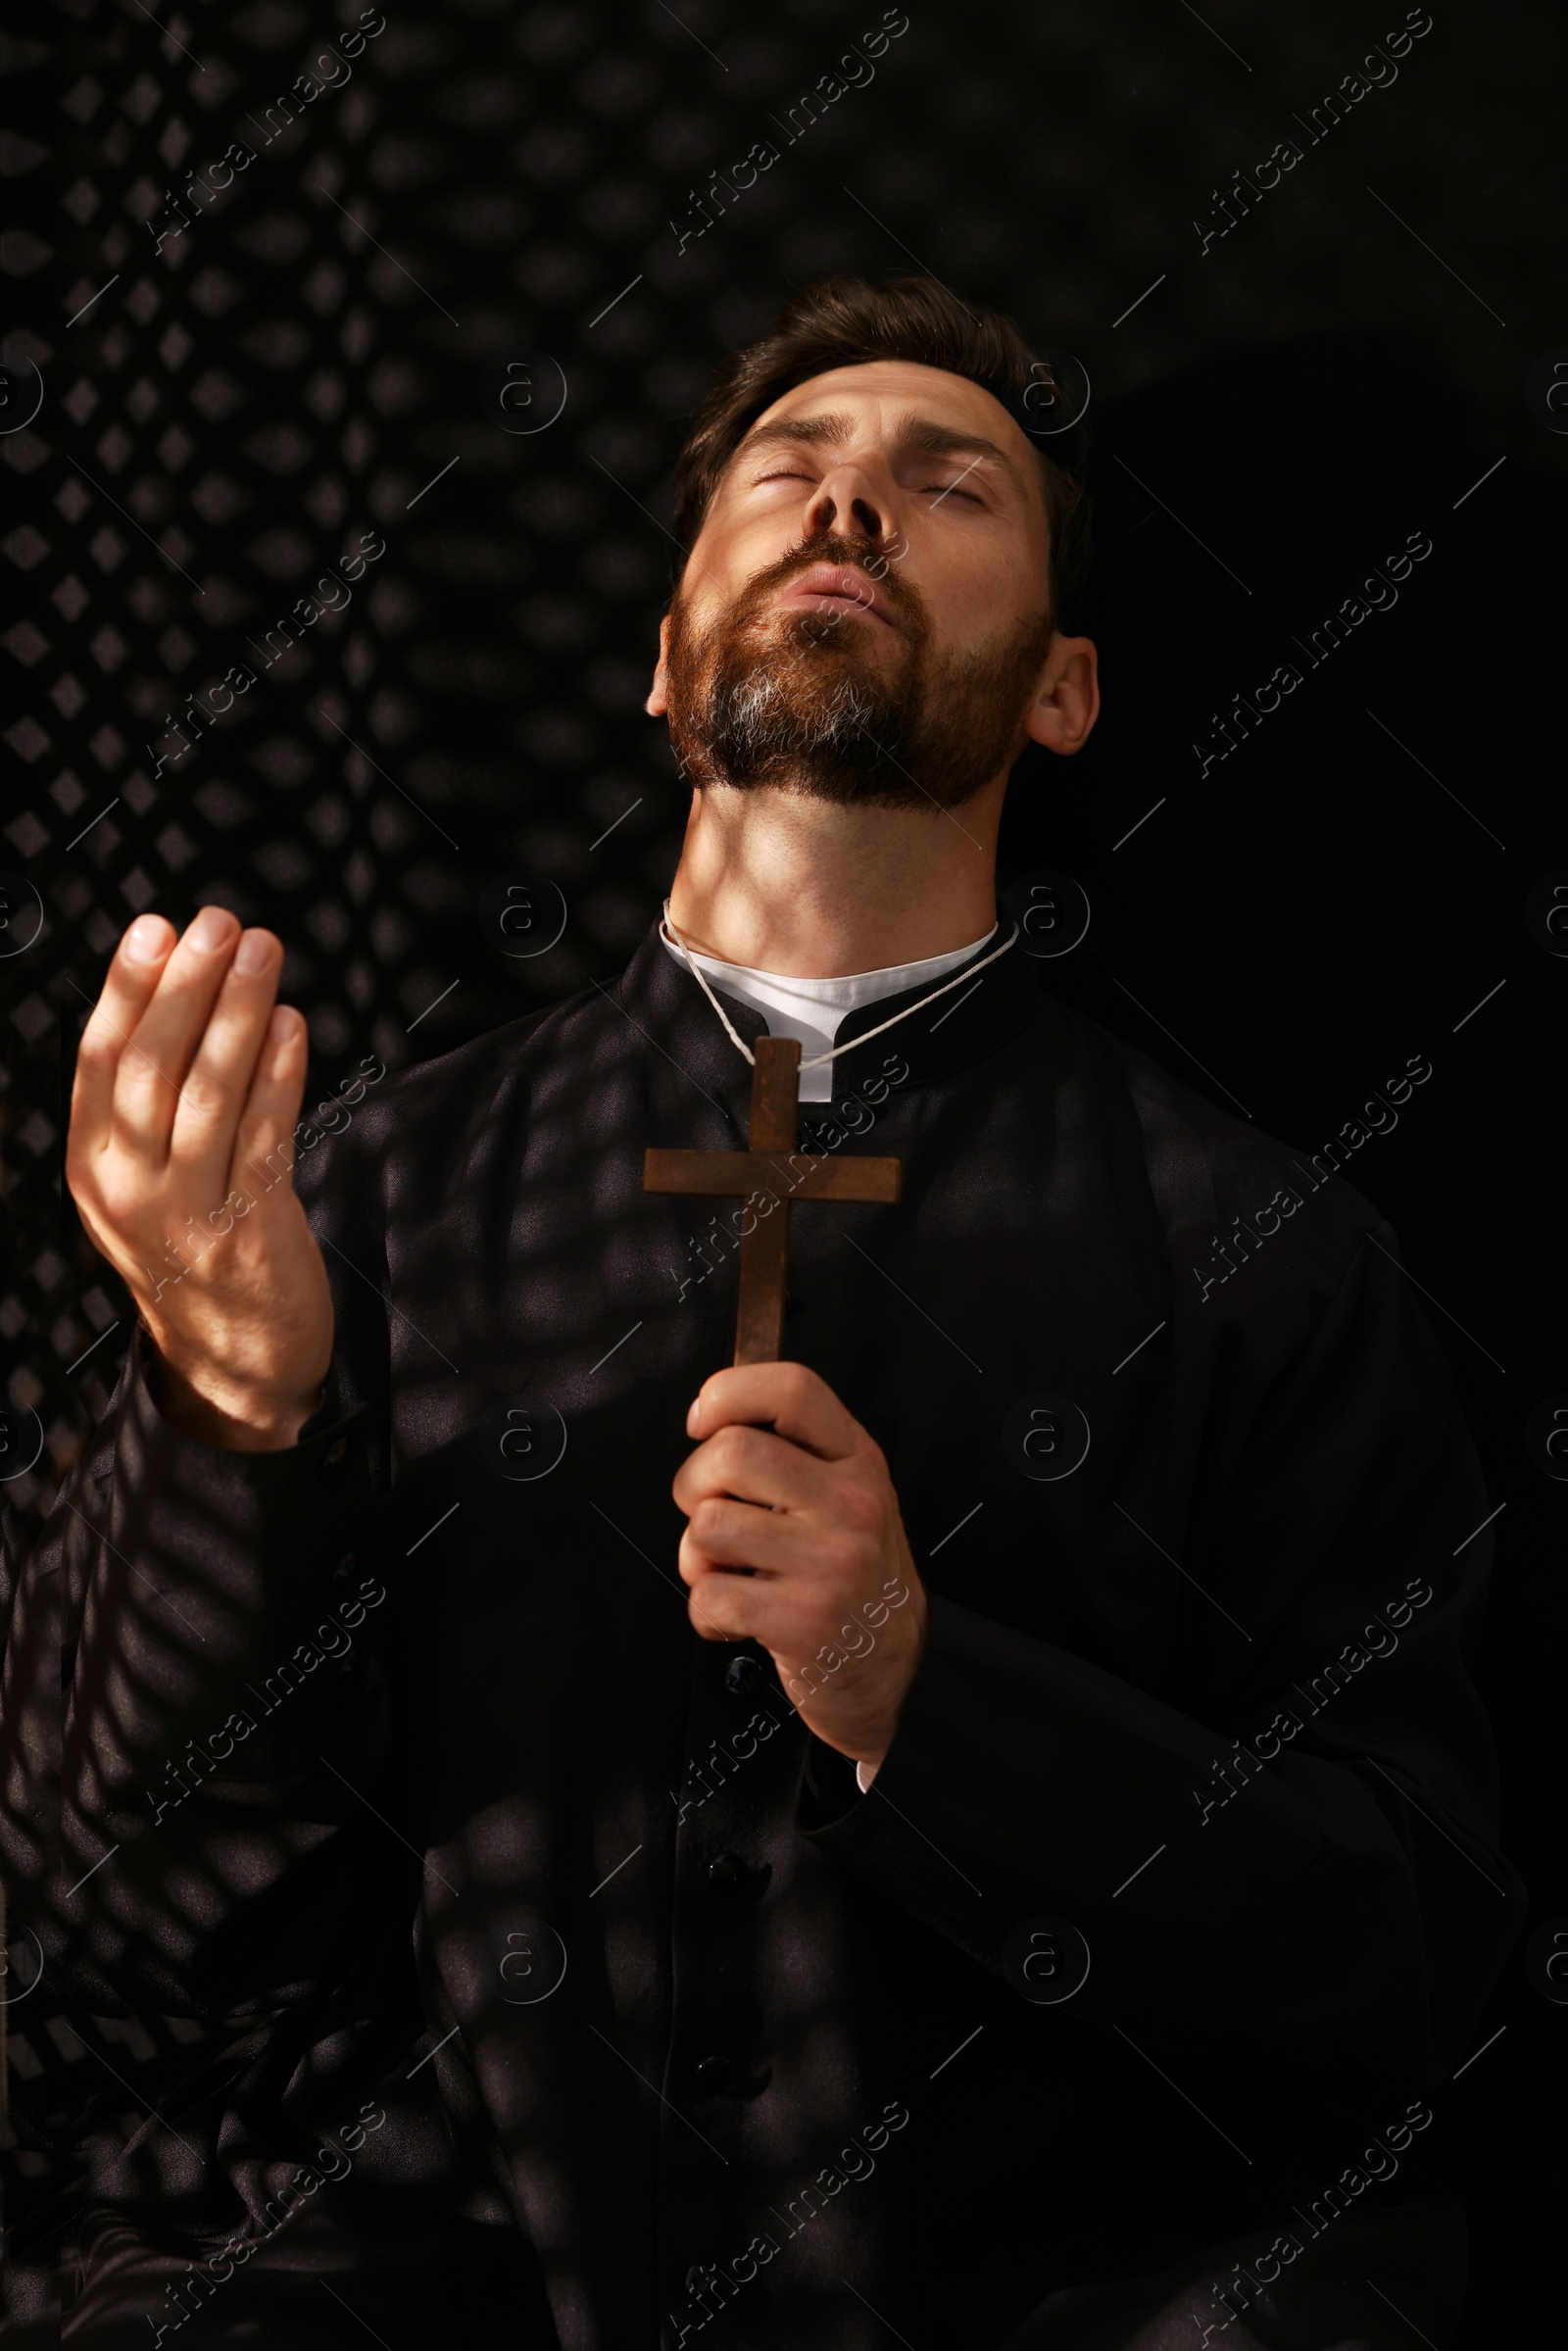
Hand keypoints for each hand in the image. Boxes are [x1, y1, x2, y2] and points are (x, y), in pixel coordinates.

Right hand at [66, 908, 333, 1449]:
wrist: (232, 1361)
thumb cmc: (194, 1246)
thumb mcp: (144, 1179)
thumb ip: (148, 1102)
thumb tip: (179, 985)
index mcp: (95, 1166)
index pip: (100, 1062)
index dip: (127, 991)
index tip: (153, 929)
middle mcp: (129, 1188)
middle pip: (150, 1068)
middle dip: (184, 987)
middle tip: (215, 923)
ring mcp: (186, 1212)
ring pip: (208, 1095)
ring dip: (236, 1015)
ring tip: (260, 953)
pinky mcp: (249, 1229)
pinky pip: (264, 1138)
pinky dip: (279, 1074)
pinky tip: (292, 1025)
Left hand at [672, 1363, 928, 1780]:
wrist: (890, 1670)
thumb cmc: (849, 1574)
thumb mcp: (845, 1496)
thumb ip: (794, 1453)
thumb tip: (711, 1417)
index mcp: (857, 1460)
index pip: (793, 1389)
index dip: (730, 1391)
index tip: (701, 1420)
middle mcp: (852, 1502)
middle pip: (731, 1452)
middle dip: (693, 1484)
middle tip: (710, 1515)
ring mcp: (831, 1561)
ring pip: (708, 1526)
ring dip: (697, 1557)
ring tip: (732, 1575)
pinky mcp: (804, 1619)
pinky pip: (708, 1595)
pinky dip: (706, 1613)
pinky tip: (738, 1619)